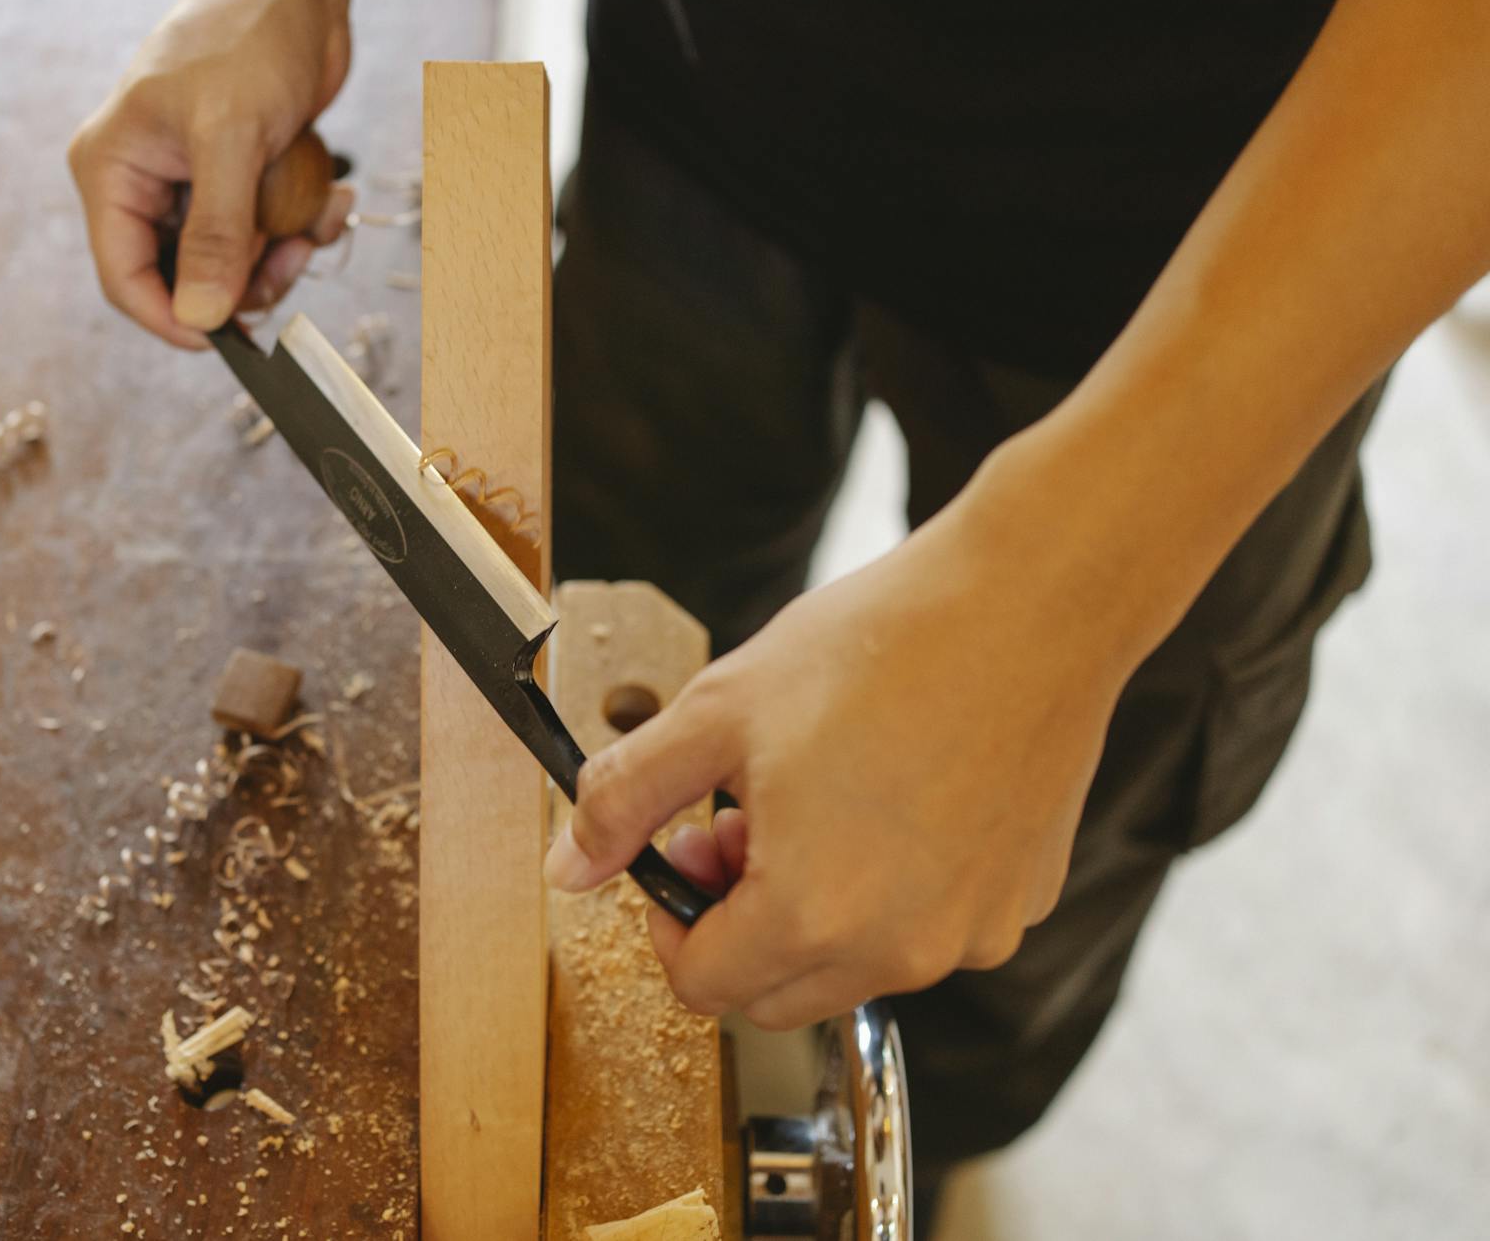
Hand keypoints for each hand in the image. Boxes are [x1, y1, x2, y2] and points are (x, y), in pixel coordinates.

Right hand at [69, 0, 354, 348]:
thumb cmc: (246, 35)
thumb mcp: (230, 139)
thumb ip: (214, 234)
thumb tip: (200, 316)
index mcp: (111, 170)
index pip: (123, 277)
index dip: (172, 317)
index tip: (226, 339)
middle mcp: (144, 181)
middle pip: (184, 278)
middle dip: (242, 281)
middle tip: (289, 262)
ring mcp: (194, 182)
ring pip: (233, 263)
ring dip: (283, 252)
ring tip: (315, 217)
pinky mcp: (240, 178)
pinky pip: (267, 232)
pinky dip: (303, 223)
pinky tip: (329, 195)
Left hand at [543, 493, 1135, 1029]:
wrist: (1029, 604)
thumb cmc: (879, 648)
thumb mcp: (716, 713)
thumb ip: (625, 798)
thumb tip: (567, 867)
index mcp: (813, 914)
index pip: (703, 987)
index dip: (670, 921)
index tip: (681, 853)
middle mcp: (901, 951)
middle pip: (776, 992)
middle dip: (736, 920)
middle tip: (738, 821)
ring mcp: (971, 935)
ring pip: (853, 964)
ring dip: (813, 907)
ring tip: (818, 796)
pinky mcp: (1021, 905)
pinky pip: (930, 929)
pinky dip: (894, 889)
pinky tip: (895, 794)